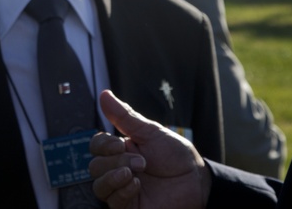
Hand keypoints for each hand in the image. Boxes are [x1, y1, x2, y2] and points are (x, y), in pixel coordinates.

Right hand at [89, 90, 210, 208]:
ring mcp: (123, 189)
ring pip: (99, 185)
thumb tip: (104, 94)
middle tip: (141, 162)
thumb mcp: (151, 132)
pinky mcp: (129, 206)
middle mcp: (119, 169)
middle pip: (94, 166)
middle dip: (116, 161)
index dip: (103, 145)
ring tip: (136, 174)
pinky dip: (123, 191)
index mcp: (122, 150)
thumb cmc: (177, 156)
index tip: (121, 143)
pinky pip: (112, 201)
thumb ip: (125, 116)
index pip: (96, 146)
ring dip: (115, 176)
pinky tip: (138, 186)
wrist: (196, 182)